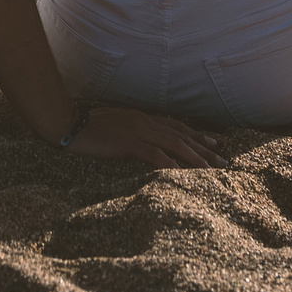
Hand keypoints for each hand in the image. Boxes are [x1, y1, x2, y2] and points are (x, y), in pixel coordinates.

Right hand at [66, 107, 230, 168]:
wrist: (69, 122)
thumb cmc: (86, 125)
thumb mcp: (114, 124)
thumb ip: (130, 129)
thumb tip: (140, 141)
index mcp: (142, 117)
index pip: (176, 126)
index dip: (196, 135)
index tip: (213, 144)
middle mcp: (144, 122)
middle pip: (181, 136)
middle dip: (204, 150)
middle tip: (222, 162)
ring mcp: (138, 131)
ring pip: (174, 144)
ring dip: (194, 158)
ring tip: (210, 171)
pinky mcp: (129, 143)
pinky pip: (155, 155)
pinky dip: (171, 164)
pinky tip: (182, 174)